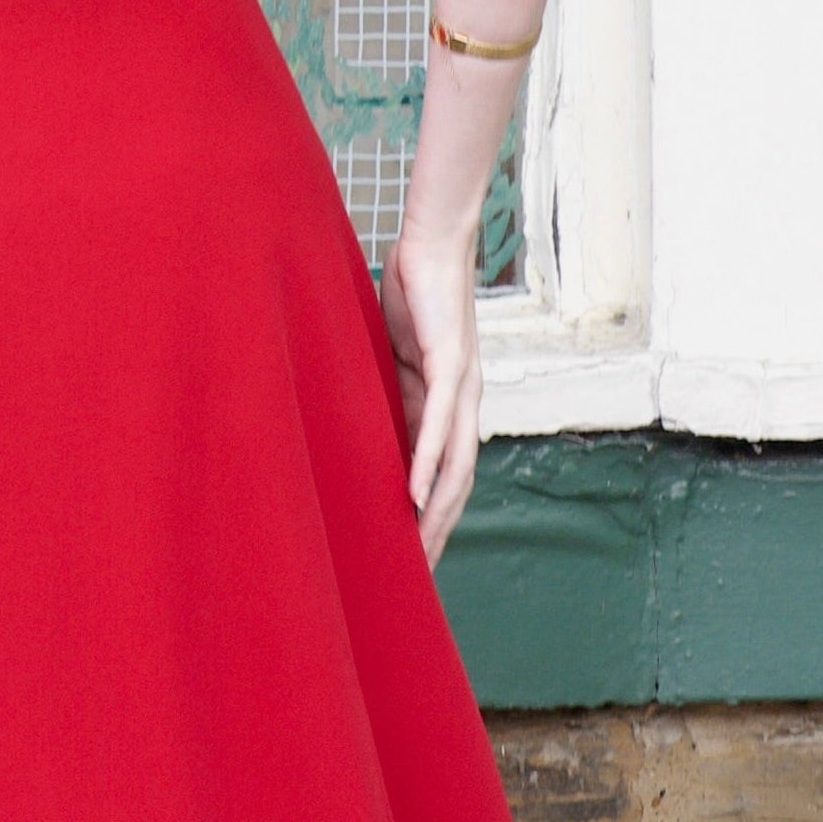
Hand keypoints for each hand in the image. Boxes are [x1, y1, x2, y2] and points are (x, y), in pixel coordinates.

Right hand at [381, 220, 483, 561]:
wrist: (431, 245)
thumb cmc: (411, 296)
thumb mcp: (392, 358)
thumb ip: (386, 392)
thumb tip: (359, 427)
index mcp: (448, 404)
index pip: (446, 475)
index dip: (433, 517)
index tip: (414, 556)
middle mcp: (463, 403)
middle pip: (457, 484)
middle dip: (438, 531)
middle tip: (418, 576)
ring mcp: (461, 386)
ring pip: (454, 466)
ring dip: (436, 512)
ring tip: (418, 550)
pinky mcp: (450, 364)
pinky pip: (437, 426)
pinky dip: (428, 464)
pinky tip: (415, 494)